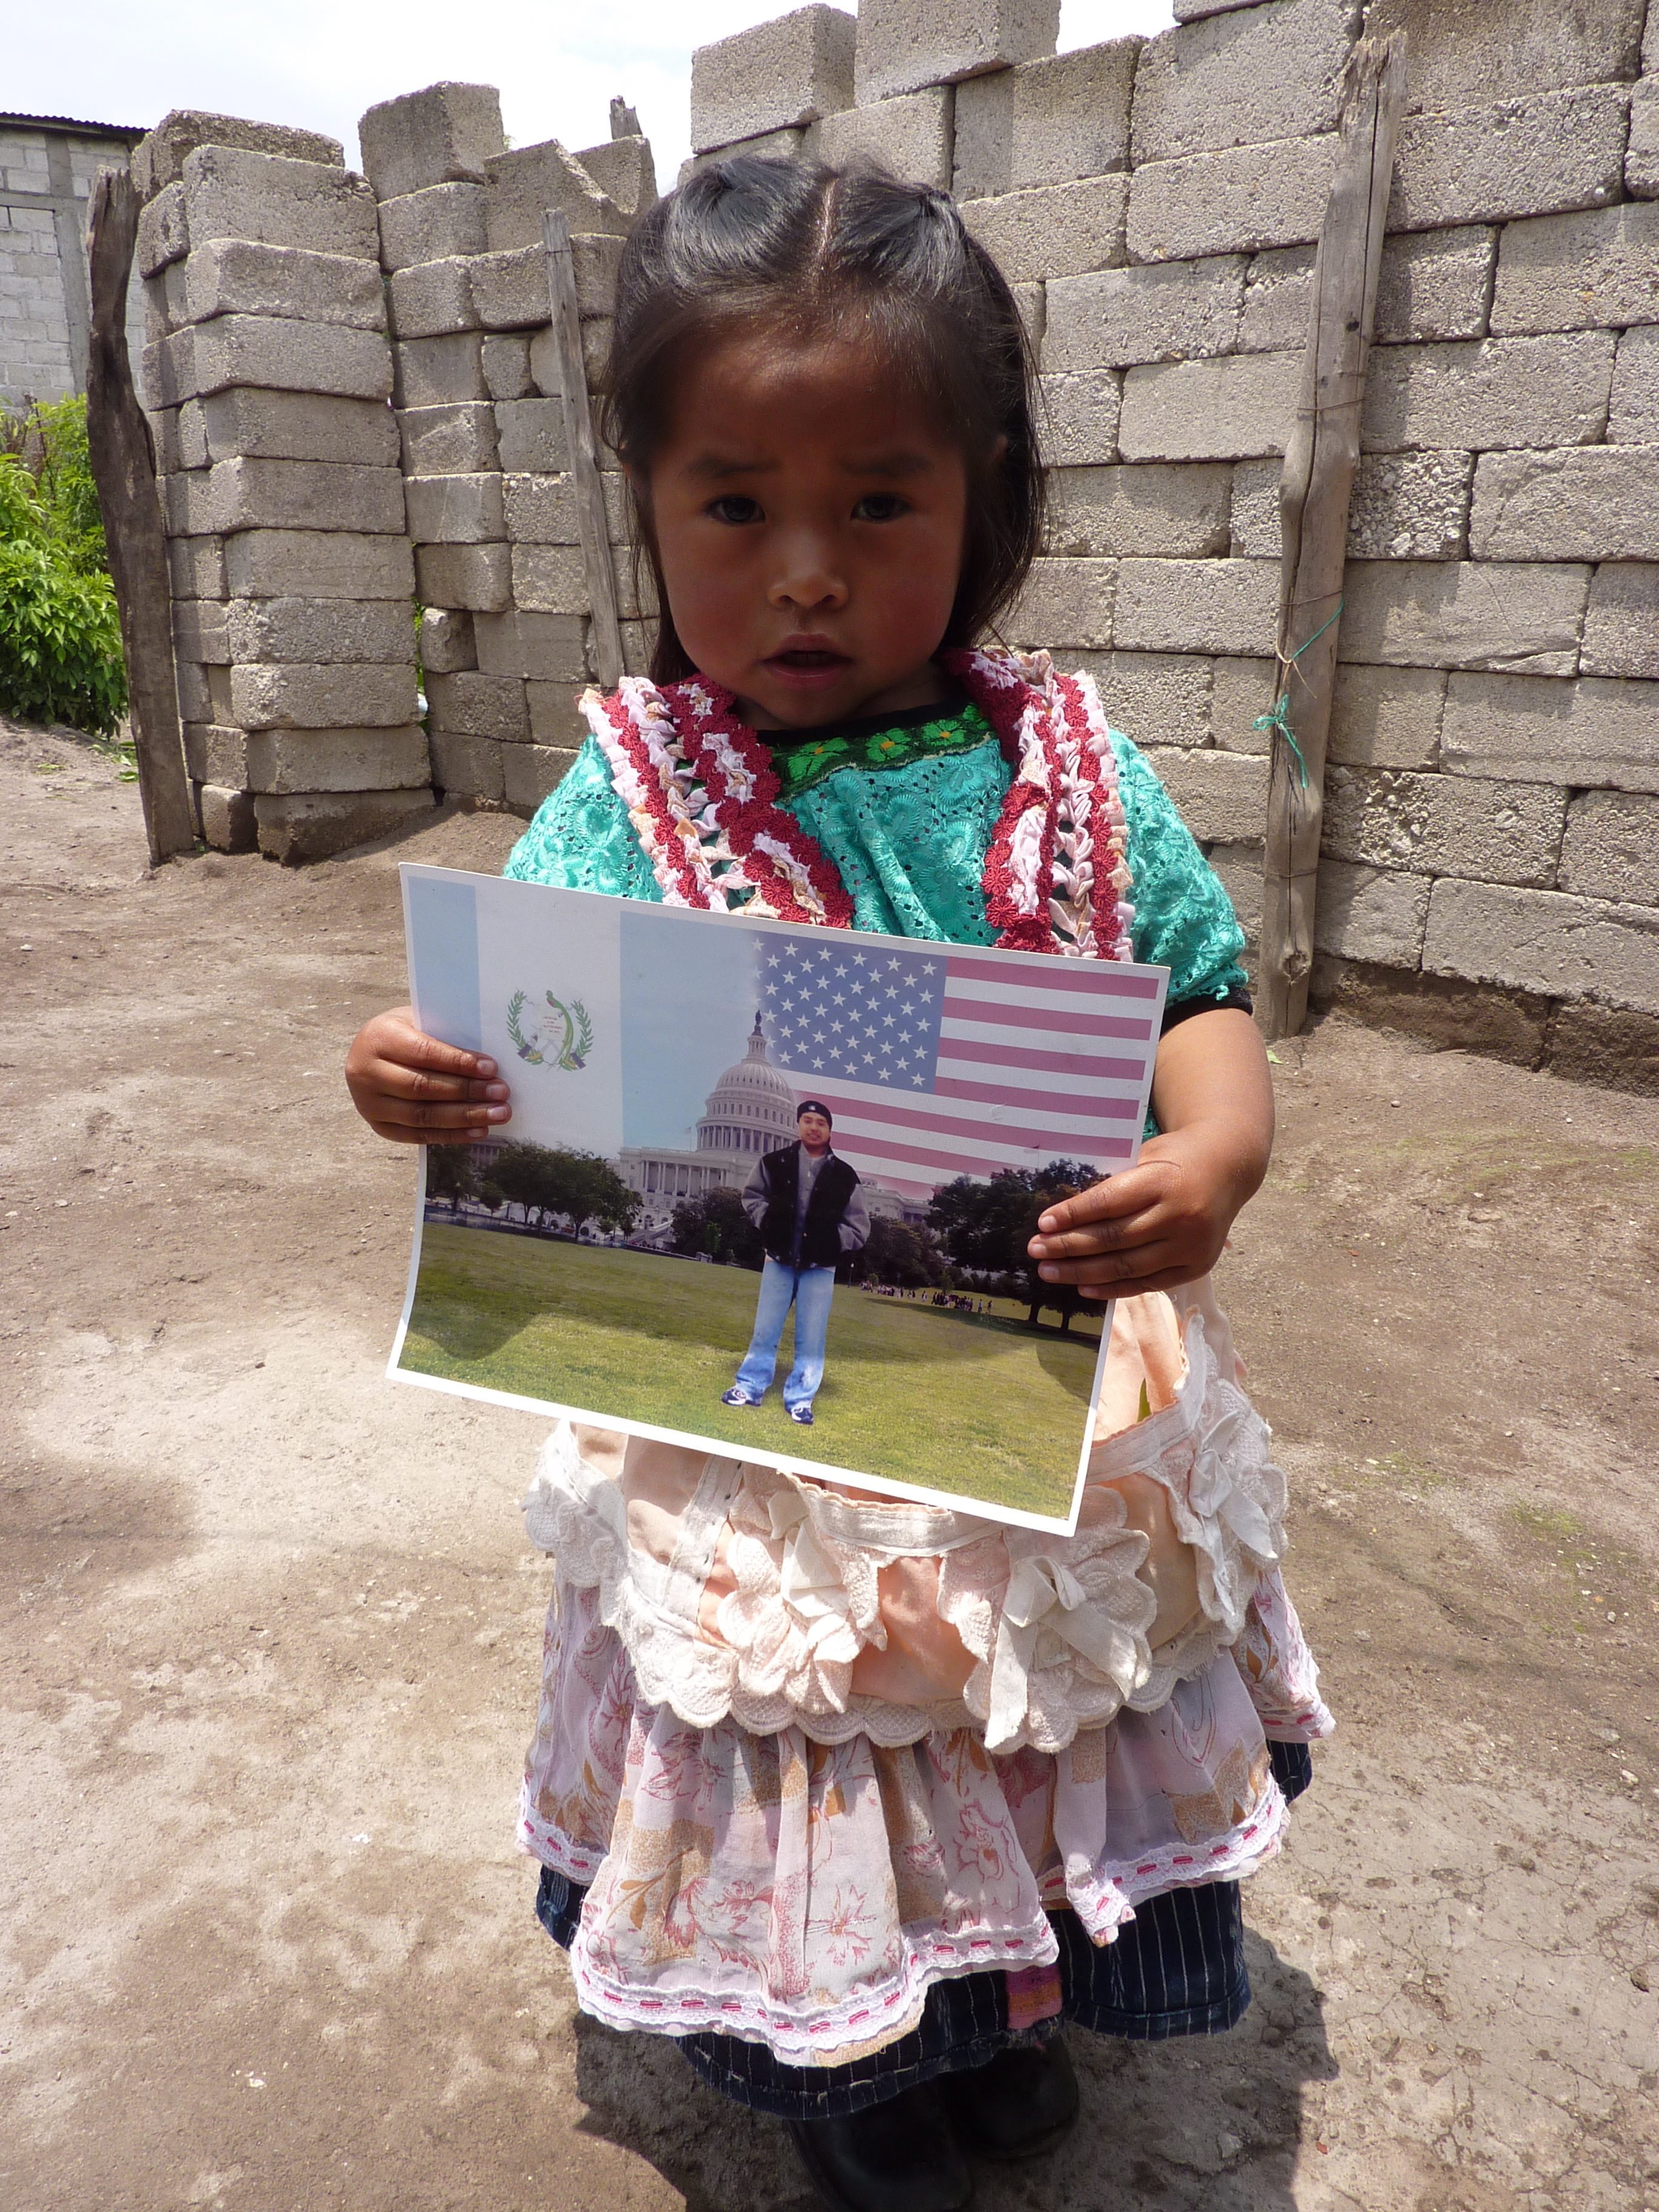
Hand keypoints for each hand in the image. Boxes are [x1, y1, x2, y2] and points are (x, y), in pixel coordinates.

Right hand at [344, 1005, 511, 1143]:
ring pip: (421, 1115)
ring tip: (498, 1114)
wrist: (370, 1053)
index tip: (490, 1068)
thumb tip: (488, 1062)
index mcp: (378, 1038)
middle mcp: (366, 1072)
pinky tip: (479, 1131)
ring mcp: (368, 1103)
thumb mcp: (419, 1021)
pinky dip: (452, 1135)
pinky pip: (418, 1136)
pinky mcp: (378, 1126)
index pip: (422, 1053)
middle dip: (466, 1091)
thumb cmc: (406, 1033)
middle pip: (421, 1087)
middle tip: (501, 1092)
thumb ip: (446, 1035)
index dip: (457, 1062)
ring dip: (465, 1117)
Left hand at [1026, 1127, 1247, 1300]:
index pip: (1109, 1202)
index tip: (1043, 1224)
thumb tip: (1062, 1213)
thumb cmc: (1175, 1159)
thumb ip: (1113, 1184)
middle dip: (1069, 1246)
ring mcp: (1191, 1245)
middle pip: (1114, 1238)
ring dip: (1082, 1272)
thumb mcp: (1146, 1157)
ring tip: (1050, 1271)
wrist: (1228, 1167)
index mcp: (1164, 1180)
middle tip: (1036, 1250)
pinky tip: (1084, 1288)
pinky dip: (1113, 1288)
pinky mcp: (1196, 1266)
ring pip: (1127, 1266)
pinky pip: (1147, 1283)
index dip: (1073, 1215)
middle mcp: (1180, 1215)